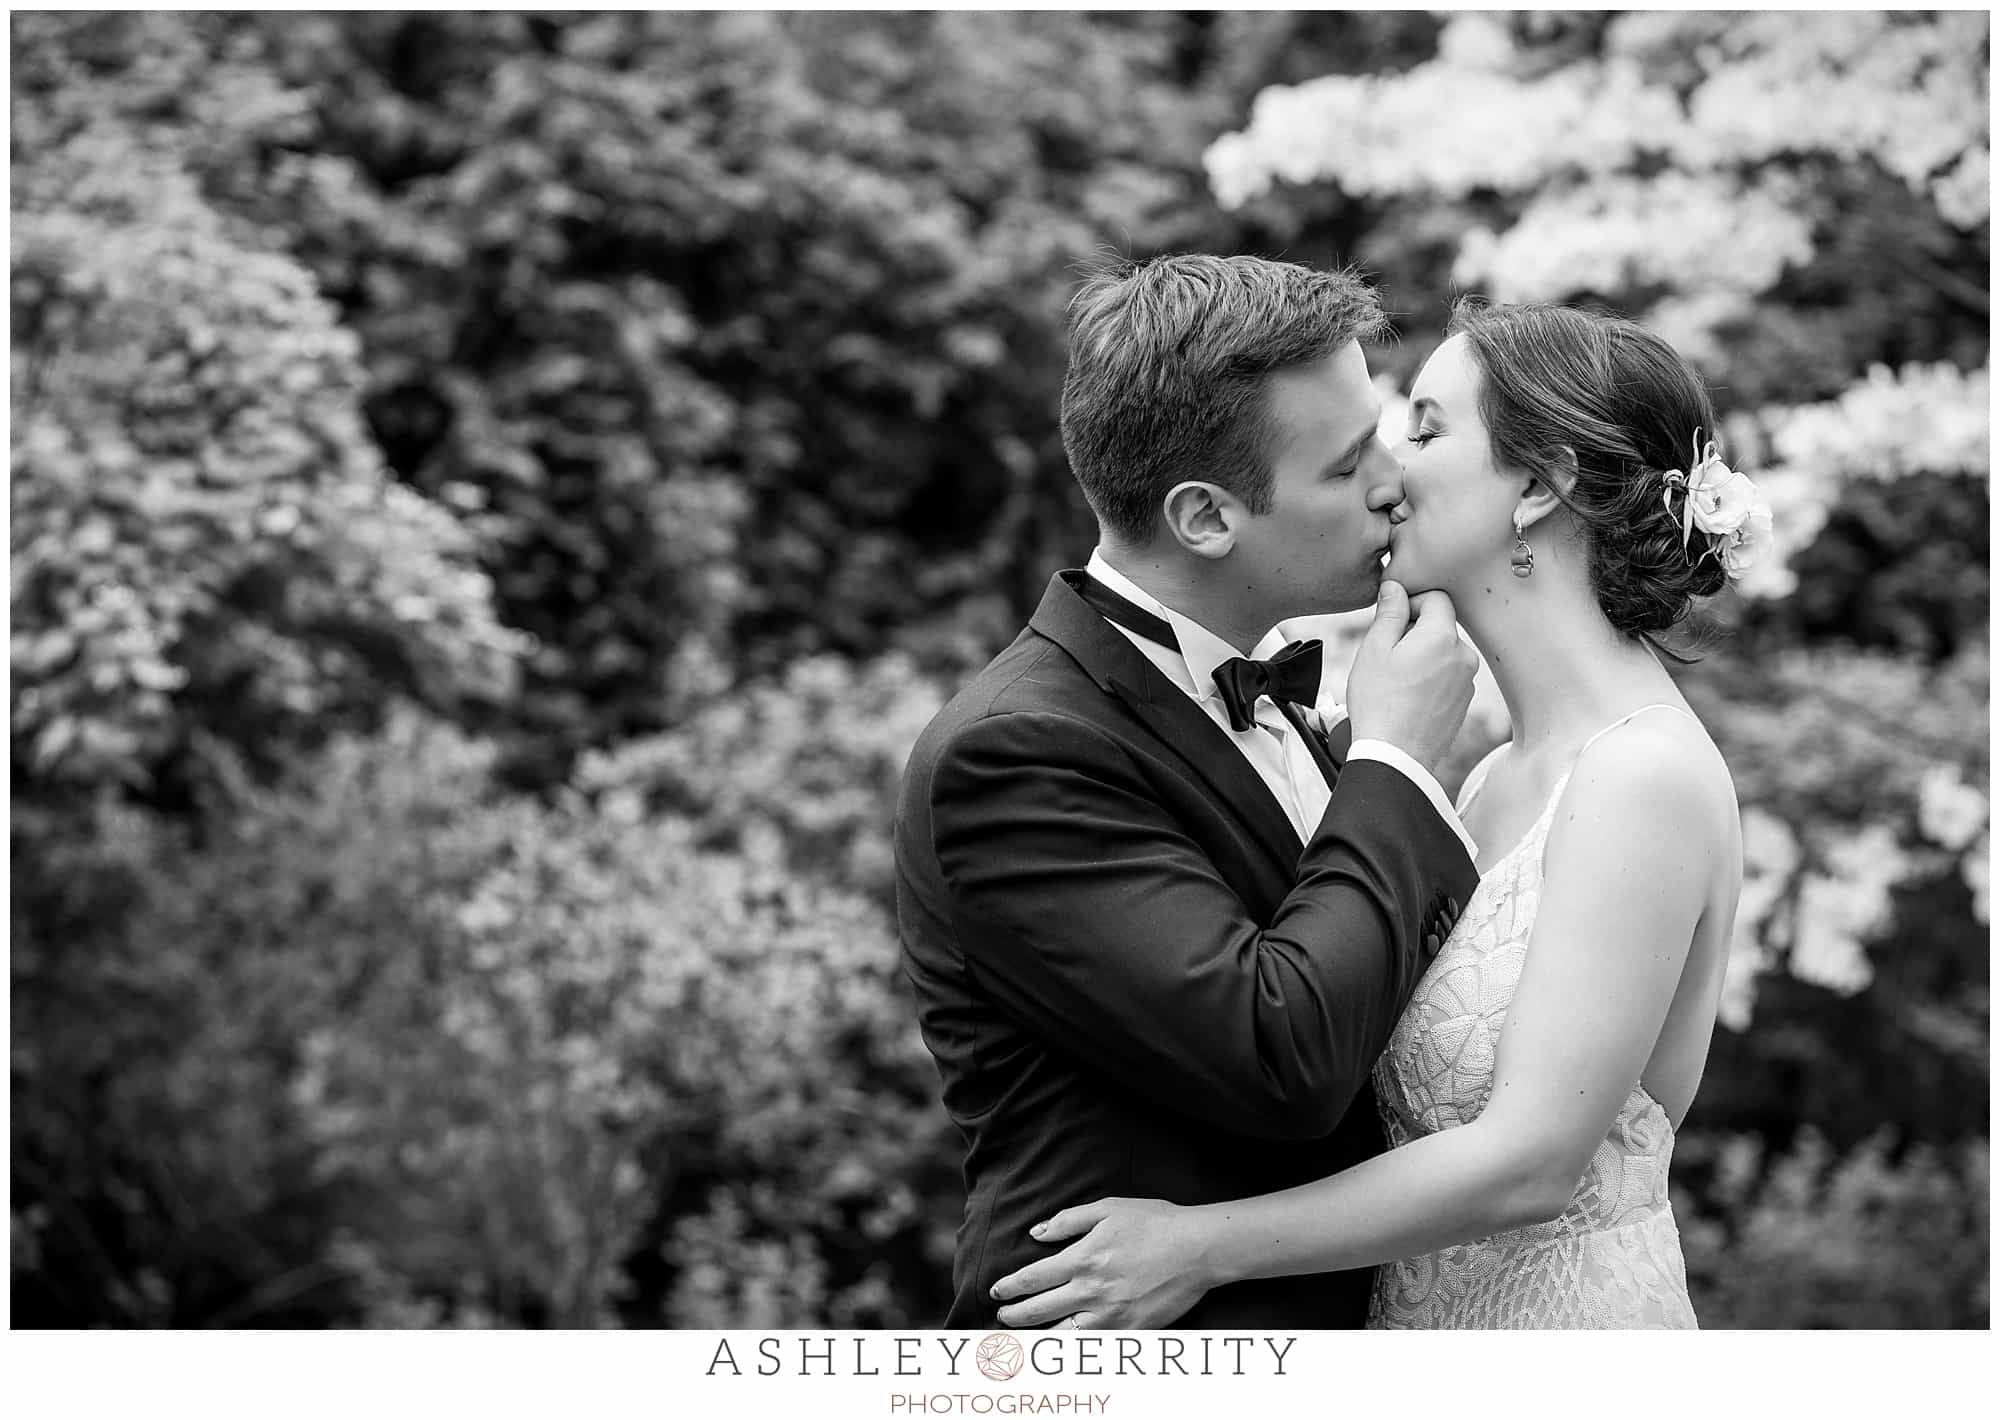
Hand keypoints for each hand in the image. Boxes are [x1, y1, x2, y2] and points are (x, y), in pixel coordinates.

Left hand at [989, 1198, 1214, 1328]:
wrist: (1198, 1248)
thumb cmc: (1155, 1222)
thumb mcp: (1108, 1208)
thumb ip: (1068, 1221)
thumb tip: (1037, 1233)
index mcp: (1083, 1259)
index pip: (1032, 1279)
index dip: (1009, 1287)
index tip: (997, 1291)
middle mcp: (1091, 1291)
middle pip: (1039, 1310)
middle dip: (1014, 1315)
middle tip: (1002, 1316)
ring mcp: (1111, 1316)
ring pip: (1061, 1337)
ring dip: (1037, 1338)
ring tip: (1023, 1338)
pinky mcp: (1131, 1331)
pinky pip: (1094, 1347)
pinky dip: (1073, 1350)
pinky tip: (1062, 1349)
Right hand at [1345, 580, 1476, 773]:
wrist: (1396, 756)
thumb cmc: (1379, 702)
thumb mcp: (1375, 649)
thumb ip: (1390, 612)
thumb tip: (1396, 587)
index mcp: (1443, 637)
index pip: (1436, 597)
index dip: (1411, 601)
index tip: (1391, 620)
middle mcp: (1464, 656)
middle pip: (1440, 626)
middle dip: (1415, 631)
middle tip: (1386, 654)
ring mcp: (1468, 681)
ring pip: (1444, 652)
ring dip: (1422, 656)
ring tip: (1395, 680)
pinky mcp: (1464, 702)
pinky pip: (1447, 676)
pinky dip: (1430, 678)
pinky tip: (1407, 697)